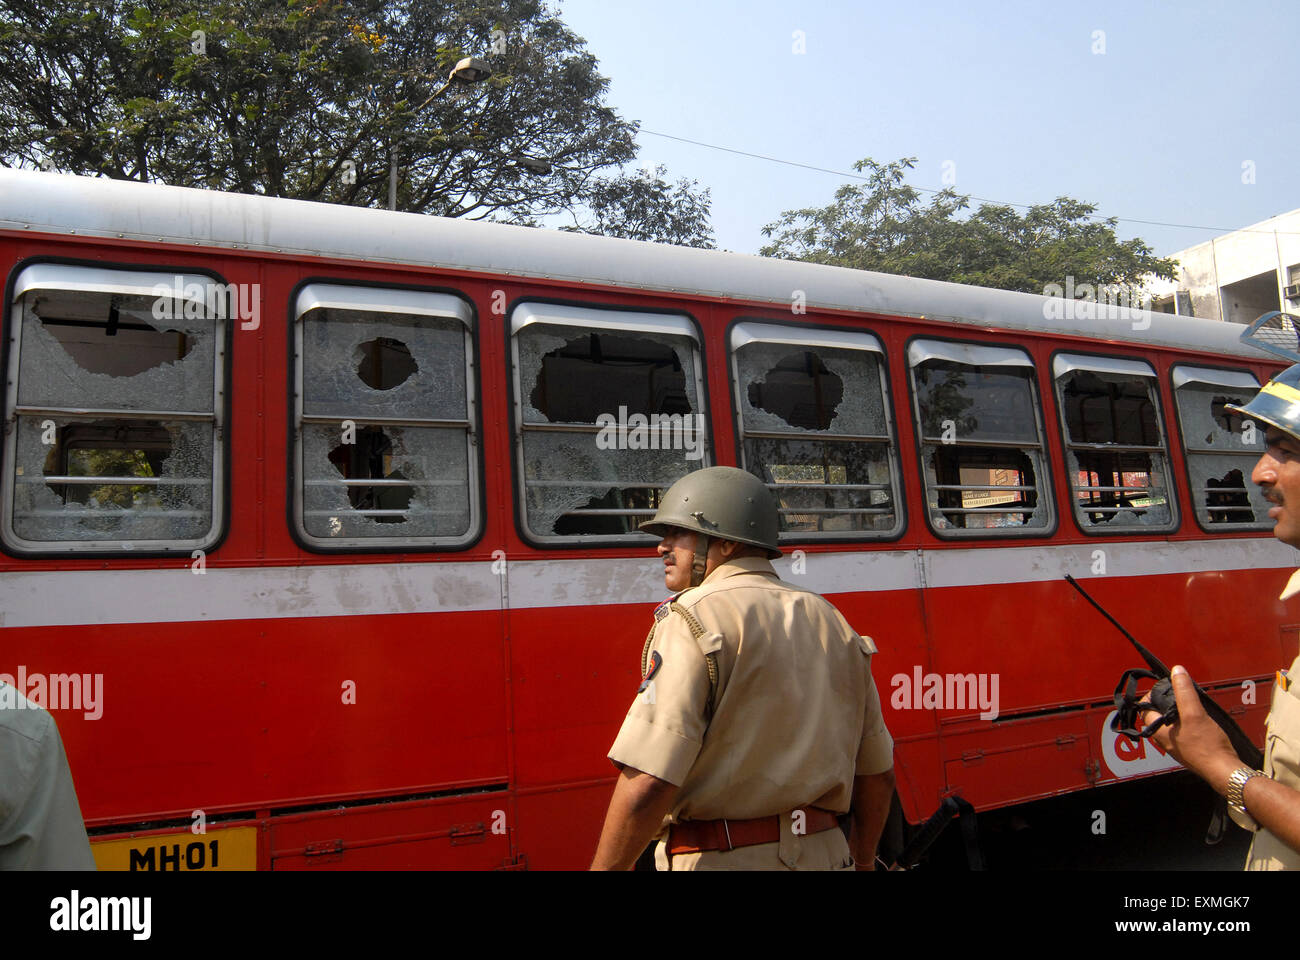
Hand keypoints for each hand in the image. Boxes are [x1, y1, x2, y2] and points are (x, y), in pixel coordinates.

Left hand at [1140, 665, 1239, 793]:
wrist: (1225, 770)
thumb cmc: (1208, 747)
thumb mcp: (1194, 713)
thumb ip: (1184, 691)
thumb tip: (1177, 672)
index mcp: (1158, 731)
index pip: (1145, 707)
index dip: (1153, 694)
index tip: (1167, 687)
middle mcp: (1164, 740)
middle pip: (1159, 714)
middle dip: (1169, 702)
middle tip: (1182, 695)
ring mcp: (1177, 745)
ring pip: (1172, 722)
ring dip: (1180, 712)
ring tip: (1193, 706)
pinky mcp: (1190, 749)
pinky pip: (1184, 731)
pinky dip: (1189, 722)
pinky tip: (1201, 720)